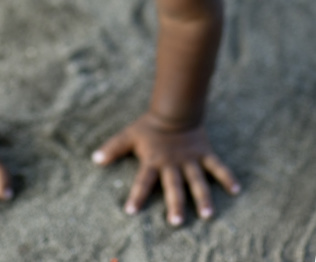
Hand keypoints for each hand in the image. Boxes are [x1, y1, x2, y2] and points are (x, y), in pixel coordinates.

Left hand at [92, 112, 239, 225]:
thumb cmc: (149, 126)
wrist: (174, 110)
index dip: (137, 195)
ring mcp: (190, 160)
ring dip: (202, 197)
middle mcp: (172, 163)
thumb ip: (113, 148)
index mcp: (154, 161)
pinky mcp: (204, 154)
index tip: (131, 211)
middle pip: (173, 186)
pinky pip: (217, 167)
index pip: (143, 180)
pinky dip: (227, 177)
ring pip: (197, 181)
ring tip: (207, 214)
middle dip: (174, 204)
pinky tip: (236, 189)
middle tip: (175, 222)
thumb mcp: (129, 136)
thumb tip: (95, 159)